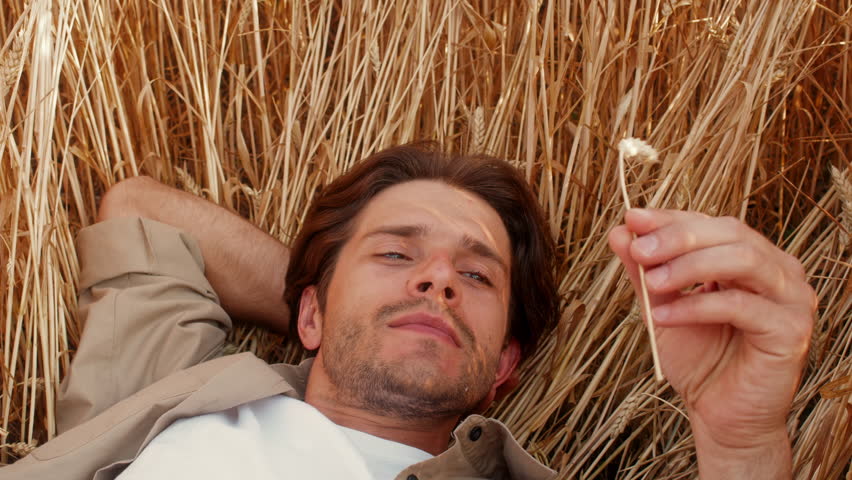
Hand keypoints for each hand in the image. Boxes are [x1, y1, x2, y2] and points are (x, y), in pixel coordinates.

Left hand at [608, 209, 815, 476]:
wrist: (721, 416)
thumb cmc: (698, 360)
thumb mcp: (662, 306)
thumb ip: (644, 270)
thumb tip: (621, 230)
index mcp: (751, 257)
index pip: (712, 223)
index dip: (671, 218)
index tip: (632, 218)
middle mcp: (778, 270)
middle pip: (731, 233)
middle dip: (678, 237)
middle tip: (638, 249)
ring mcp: (791, 298)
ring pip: (742, 260)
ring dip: (689, 266)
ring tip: (652, 282)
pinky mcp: (790, 330)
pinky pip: (740, 306)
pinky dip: (696, 306)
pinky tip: (663, 317)